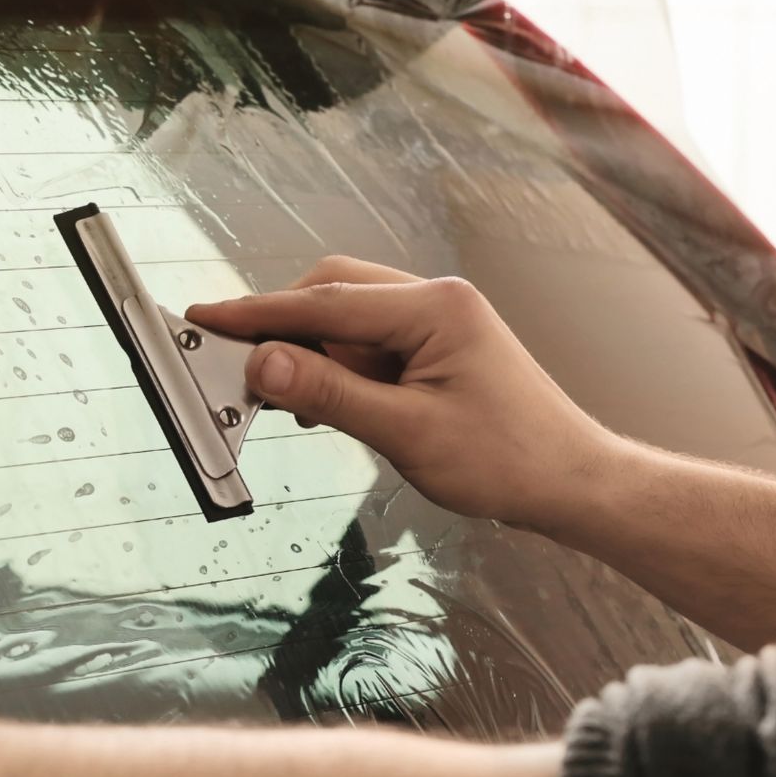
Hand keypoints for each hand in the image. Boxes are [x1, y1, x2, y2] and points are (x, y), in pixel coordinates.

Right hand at [186, 257, 621, 530]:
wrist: (571, 483)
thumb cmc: (508, 460)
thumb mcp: (407, 432)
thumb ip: (330, 392)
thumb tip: (264, 363)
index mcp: (434, 307)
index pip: (324, 302)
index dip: (257, 312)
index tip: (205, 319)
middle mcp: (434, 300)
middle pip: (330, 293)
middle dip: (280, 327)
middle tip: (236, 367)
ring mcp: (435, 322)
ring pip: (345, 318)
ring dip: (308, 352)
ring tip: (280, 398)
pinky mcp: (433, 348)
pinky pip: (365, 344)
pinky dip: (334, 367)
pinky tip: (321, 403)